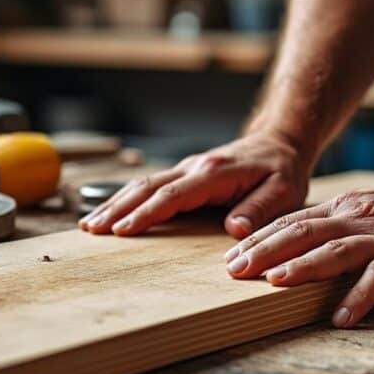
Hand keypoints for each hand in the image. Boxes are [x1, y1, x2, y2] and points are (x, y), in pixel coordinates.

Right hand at [79, 132, 312, 237]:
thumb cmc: (282, 171)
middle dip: (117, 209)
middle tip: (91, 230)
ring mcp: (187, 169)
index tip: (122, 230)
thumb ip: (259, 209)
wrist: (280, 143)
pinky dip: (126, 199)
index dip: (147, 213)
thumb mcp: (283, 191)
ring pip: (143, 185)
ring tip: (90, 226)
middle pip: (147, 187)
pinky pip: (150, 186)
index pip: (173, 195)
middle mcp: (195, 167)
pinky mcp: (184, 174)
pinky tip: (110, 213)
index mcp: (215, 173)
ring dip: (115, 204)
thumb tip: (234, 229)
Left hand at [223, 167, 373, 327]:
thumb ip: (341, 226)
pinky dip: (360, 296)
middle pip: (304, 231)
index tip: (231, 254)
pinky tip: (341, 317)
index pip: (294, 220)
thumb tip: (302, 245)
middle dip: (265, 249)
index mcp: (346, 210)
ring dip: (303, 266)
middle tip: (233, 269)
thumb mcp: (372, 211)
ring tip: (273, 283)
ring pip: (336, 249)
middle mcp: (359, 219)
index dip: (261, 237)